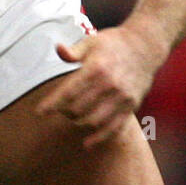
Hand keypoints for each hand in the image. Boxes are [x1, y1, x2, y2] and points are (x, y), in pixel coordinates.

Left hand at [34, 25, 162, 148]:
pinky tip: (87, 143)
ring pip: (93, 121)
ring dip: (78, 122)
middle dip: (64, 111)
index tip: (40, 112)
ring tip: (73, 116)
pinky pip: (114, 128)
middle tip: (60, 108)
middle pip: (78, 108)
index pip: (68, 91)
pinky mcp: (131, 106)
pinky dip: (100, 138)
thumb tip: (58, 49)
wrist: (146, 46)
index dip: (52, 104)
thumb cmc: (113, 43)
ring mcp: (122, 97)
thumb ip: (73, 51)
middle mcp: (109, 84)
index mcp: (96, 68)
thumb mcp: (91, 41)